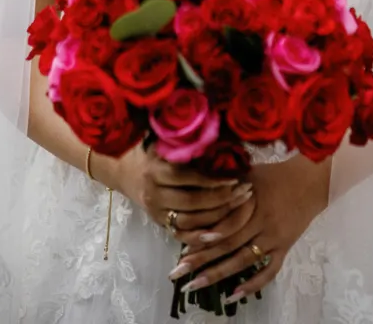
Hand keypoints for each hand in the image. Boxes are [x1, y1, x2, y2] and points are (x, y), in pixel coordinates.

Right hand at [98, 144, 253, 235]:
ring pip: (190, 220)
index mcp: (156, 170)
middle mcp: (154, 193)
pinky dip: (202, 237)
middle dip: (222, 199)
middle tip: (245, 192)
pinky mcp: (160, 224)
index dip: (212, 179)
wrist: (127, 172)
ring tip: (241, 207)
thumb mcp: (165, 143)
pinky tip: (222, 233)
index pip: (188, 178)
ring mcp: (156, 212)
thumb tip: (218, 136)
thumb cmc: (153, 153)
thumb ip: (185, 144)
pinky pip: (182, 235)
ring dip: (218, 217)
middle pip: (192, 202)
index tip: (236, 177)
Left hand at [170, 155, 329, 302]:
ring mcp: (272, 238)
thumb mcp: (248, 170)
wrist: (309, 181)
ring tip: (195, 285)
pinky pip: (269, 271)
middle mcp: (260, 222)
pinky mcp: (284, 248)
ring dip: (218, 274)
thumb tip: (196, 181)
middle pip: (227, 244)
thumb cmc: (275, 174)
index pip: (221, 222)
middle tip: (178, 272)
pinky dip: (252, 285)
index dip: (201, 235)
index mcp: (249, 201)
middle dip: (201, 259)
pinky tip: (233, 296)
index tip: (180, 246)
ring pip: (243, 260)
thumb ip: (225, 178)